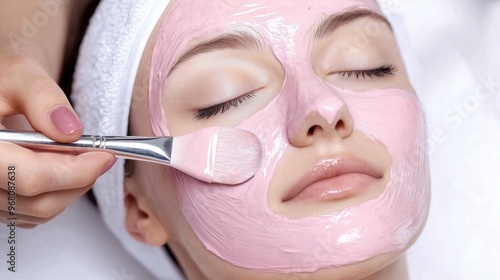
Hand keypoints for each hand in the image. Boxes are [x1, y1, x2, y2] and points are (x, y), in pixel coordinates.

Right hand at [0, 53, 114, 227]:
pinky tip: (62, 167)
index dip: (74, 172)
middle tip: (99, 155)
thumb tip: (70, 131)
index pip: (28, 177)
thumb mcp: (21, 75)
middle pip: (37, 201)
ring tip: (78, 155)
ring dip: (71, 188)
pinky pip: (34, 214)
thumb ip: (43, 99)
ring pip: (39, 211)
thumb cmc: (4, 81)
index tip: (103, 156)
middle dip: (78, 180)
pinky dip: (59, 194)